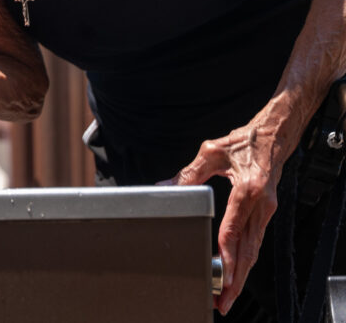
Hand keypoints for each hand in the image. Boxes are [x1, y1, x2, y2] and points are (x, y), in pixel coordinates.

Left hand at [170, 123, 283, 315]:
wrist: (273, 136)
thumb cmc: (243, 142)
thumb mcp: (211, 152)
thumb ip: (188, 174)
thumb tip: (164, 189)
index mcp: (248, 190)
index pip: (234, 230)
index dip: (226, 255)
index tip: (220, 275)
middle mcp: (261, 204)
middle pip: (248, 249)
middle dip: (236, 278)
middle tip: (225, 300)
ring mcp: (267, 210)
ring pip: (254, 249)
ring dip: (241, 274)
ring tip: (229, 295)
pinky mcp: (267, 212)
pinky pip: (255, 241)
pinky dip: (246, 260)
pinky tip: (236, 272)